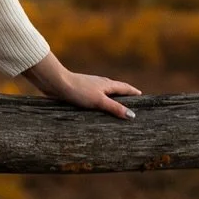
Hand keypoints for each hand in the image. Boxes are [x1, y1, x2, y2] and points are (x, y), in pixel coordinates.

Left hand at [20, 51, 141, 118]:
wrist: (57, 83)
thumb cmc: (78, 91)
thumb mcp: (99, 101)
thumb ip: (115, 108)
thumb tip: (132, 115)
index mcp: (108, 84)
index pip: (125, 88)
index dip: (134, 92)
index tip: (142, 96)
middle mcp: (100, 84)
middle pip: (116, 89)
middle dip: (125, 95)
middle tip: (133, 103)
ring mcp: (90, 87)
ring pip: (105, 92)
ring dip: (112, 98)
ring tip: (116, 107)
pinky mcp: (81, 91)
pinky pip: (95, 97)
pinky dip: (101, 102)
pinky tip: (96, 108)